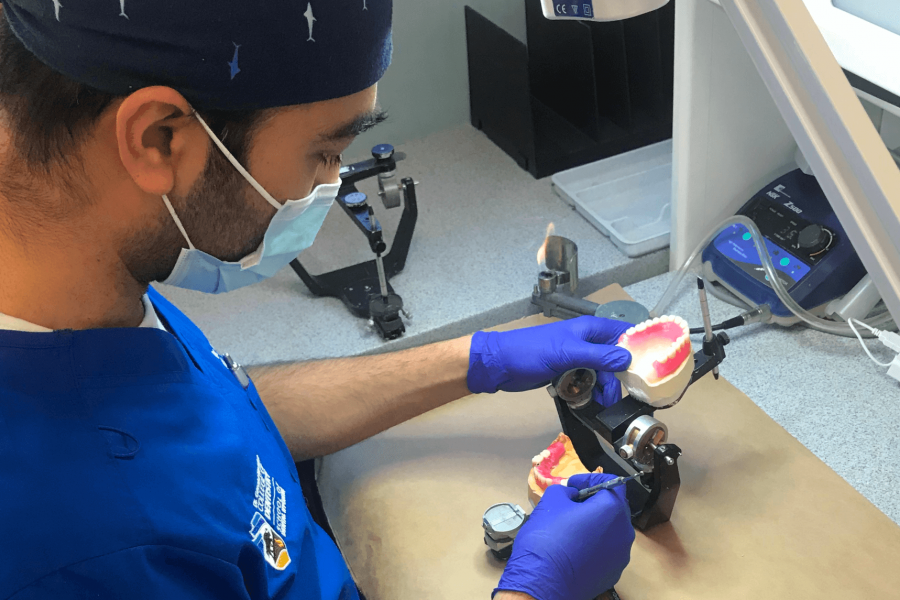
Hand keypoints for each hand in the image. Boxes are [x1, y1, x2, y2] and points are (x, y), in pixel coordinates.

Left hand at [467, 316, 631, 405]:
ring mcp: (575, 357)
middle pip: (614, 359)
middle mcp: (586, 341)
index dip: (637, 349)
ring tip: (600, 403)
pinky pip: (586, 381)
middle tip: (617, 398)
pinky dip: (588, 390)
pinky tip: (586, 400)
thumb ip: (598, 356)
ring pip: (600, 373)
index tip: (649, 369)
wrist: (500, 365)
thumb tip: (628, 359)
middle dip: (617, 378)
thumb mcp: (567, 353)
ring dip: (602, 388)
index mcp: (589, 329)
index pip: (622, 335)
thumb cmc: (530, 352)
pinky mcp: (566, 371)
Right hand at [494, 473, 634, 599]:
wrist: (542, 584)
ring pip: (611, 531)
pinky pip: (606, 551)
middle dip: (594, 501)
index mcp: (612, 510)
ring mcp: (620, 556)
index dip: (591, 478)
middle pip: (614, 508)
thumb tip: (573, 496)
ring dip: (595, 524)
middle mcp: (624, 533)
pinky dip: (594, 545)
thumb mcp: (551, 502)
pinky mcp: (613, 574)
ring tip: (572, 527)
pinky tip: (574, 548)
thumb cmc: (547, 538)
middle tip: (571, 503)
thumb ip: (566, 491)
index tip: (573, 484)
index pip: (612, 483)